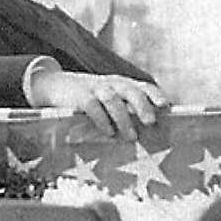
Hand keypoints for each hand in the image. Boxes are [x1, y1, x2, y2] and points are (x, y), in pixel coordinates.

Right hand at [28, 70, 168, 139]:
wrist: (54, 85)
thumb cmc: (86, 98)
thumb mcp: (106, 99)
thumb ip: (123, 109)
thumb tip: (144, 132)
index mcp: (121, 84)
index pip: (142, 86)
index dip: (155, 95)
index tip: (166, 106)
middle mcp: (111, 84)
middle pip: (131, 90)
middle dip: (142, 105)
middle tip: (150, 122)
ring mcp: (94, 88)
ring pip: (113, 99)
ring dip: (124, 118)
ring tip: (132, 137)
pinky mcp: (79, 96)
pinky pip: (92, 106)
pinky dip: (102, 119)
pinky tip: (109, 132)